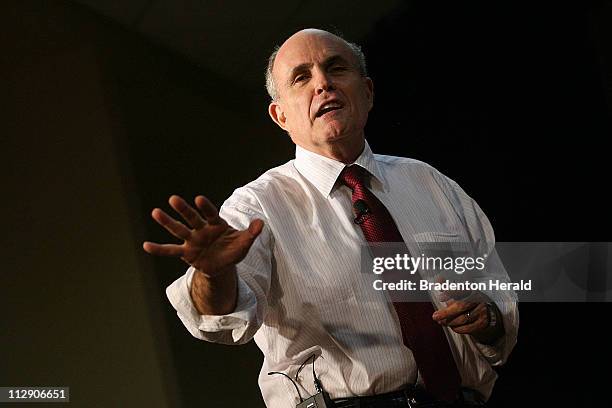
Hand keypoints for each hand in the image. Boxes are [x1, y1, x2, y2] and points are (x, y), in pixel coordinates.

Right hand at [143, 195, 263, 276]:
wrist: (223, 265)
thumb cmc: (233, 249)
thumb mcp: (244, 243)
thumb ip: (251, 233)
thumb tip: (261, 223)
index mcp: (217, 224)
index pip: (211, 213)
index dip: (205, 207)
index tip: (199, 199)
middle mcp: (202, 229)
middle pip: (191, 218)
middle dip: (183, 209)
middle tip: (173, 199)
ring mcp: (192, 240)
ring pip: (179, 230)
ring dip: (167, 222)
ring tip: (155, 212)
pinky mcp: (185, 252)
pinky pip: (171, 251)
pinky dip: (159, 249)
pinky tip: (145, 246)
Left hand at [432, 288, 502, 343]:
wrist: (487, 312)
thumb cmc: (468, 300)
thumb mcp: (460, 292)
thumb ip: (448, 286)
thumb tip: (438, 278)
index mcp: (471, 289)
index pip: (461, 289)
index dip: (450, 293)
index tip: (440, 298)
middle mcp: (478, 299)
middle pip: (461, 305)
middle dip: (446, 313)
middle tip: (435, 316)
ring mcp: (481, 311)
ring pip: (463, 318)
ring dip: (449, 322)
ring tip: (441, 322)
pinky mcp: (482, 323)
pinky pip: (467, 328)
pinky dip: (457, 328)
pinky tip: (452, 326)